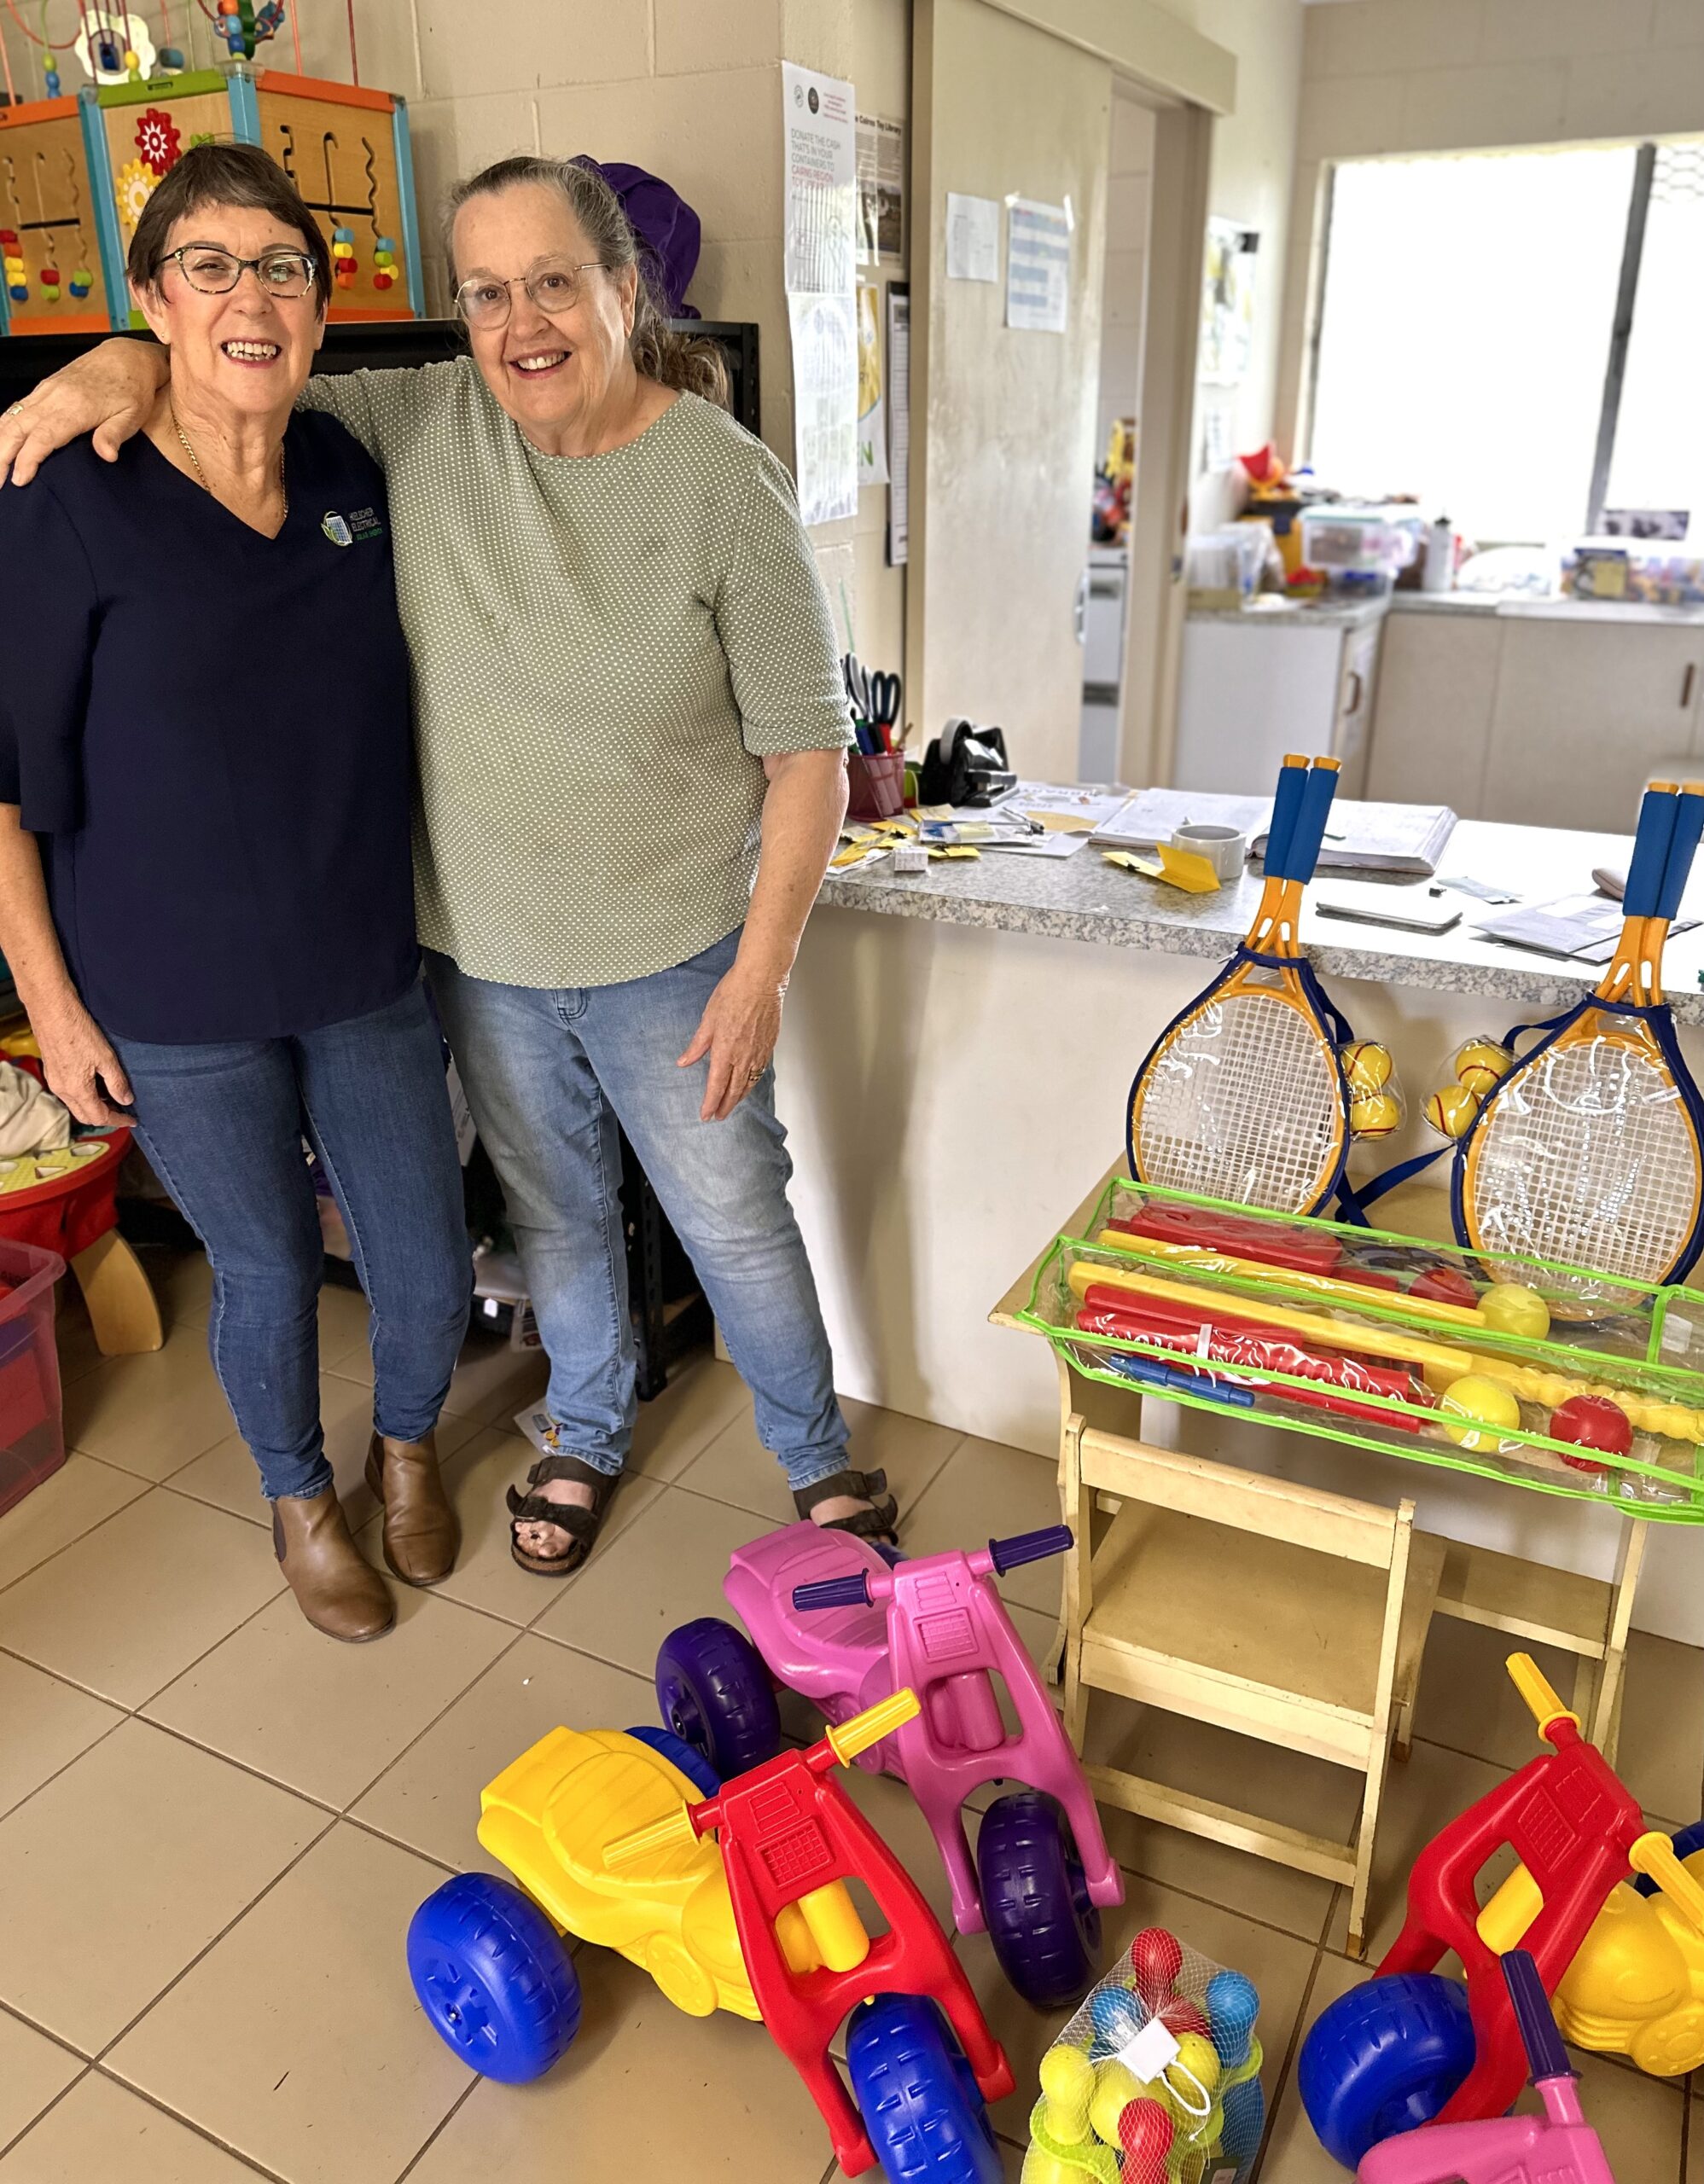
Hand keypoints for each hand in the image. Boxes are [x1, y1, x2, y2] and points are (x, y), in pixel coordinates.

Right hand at [0, 340, 162, 487]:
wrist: (126, 357)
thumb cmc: (132, 387)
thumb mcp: (133, 414)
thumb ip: (115, 434)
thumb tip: (107, 455)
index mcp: (77, 406)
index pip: (44, 436)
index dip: (28, 458)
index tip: (20, 479)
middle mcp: (55, 396)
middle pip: (18, 427)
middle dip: (3, 455)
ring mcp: (46, 391)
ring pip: (11, 417)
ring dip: (0, 443)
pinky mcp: (44, 388)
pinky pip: (16, 408)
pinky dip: (5, 427)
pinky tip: (3, 444)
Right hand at [33, 996, 133, 1125]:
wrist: (51, 1009)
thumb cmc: (79, 1030)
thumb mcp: (106, 1058)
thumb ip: (117, 1082)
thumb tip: (126, 1100)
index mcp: (77, 1090)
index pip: (100, 1117)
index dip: (118, 1121)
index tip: (132, 1120)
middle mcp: (62, 1090)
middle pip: (85, 1116)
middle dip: (106, 1117)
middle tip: (124, 1112)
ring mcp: (54, 1080)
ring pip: (76, 1105)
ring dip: (94, 1106)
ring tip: (113, 1098)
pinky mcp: (52, 1070)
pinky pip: (68, 1093)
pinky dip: (84, 1095)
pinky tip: (96, 1084)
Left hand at [676, 959, 786, 1120]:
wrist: (762, 980)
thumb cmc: (734, 994)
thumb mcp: (708, 1019)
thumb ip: (697, 1045)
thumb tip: (684, 1061)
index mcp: (725, 1050)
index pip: (716, 1085)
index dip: (710, 1102)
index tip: (705, 1115)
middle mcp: (743, 1056)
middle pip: (734, 1090)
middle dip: (725, 1106)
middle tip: (718, 1116)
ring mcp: (759, 1052)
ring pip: (749, 1084)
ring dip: (739, 1098)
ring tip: (731, 1105)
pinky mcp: (769, 1046)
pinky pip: (760, 1071)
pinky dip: (752, 1083)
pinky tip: (748, 1085)